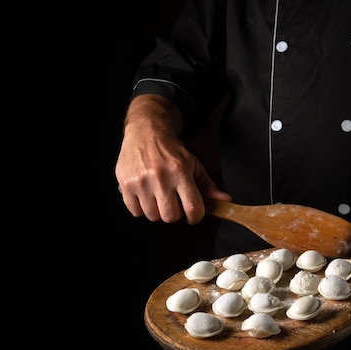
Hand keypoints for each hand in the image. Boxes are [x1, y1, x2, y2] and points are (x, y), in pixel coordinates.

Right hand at [115, 95, 230, 223]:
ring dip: (157, 211)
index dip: (195, 217)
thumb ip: (208, 185)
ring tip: (158, 196)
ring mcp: (141, 182)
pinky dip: (141, 208)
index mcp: (180, 172)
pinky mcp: (126, 184)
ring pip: (153, 216)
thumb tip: (225, 200)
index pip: (193, 208)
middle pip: (171, 216)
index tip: (193, 215)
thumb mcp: (193, 164)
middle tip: (173, 202)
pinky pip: (135, 212)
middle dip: (175, 213)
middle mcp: (160, 177)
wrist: (146, 132)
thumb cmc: (171, 150)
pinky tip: (145, 195)